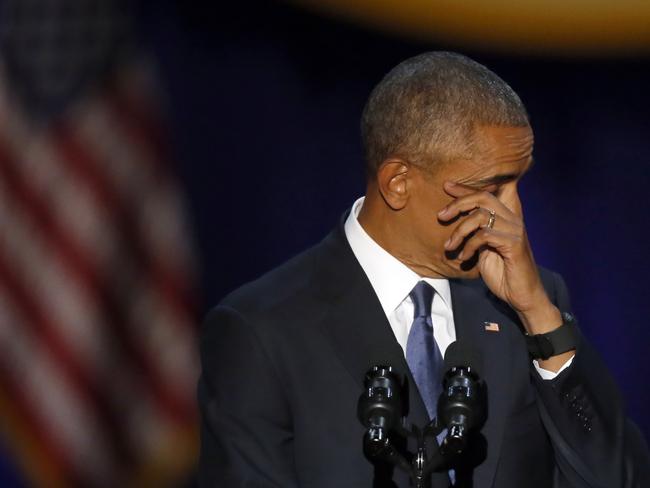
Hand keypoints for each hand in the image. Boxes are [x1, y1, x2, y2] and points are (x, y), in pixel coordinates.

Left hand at [437, 181, 560, 334]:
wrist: (521, 295)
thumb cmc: (502, 272)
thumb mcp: (483, 248)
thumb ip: (475, 232)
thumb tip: (456, 219)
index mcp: (505, 218)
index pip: (486, 194)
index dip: (466, 188)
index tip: (446, 185)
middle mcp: (513, 219)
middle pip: (483, 197)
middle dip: (459, 203)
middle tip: (441, 216)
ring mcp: (515, 230)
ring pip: (480, 216)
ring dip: (459, 231)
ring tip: (449, 246)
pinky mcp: (514, 244)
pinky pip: (484, 236)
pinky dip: (469, 246)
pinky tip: (463, 258)